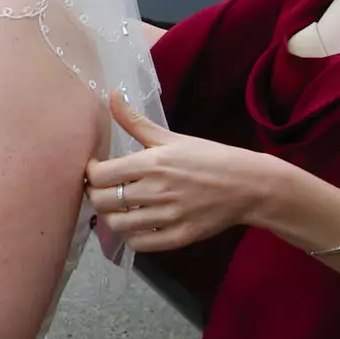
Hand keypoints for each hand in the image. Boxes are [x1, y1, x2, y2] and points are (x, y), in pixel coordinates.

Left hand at [84, 90, 277, 251]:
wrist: (248, 185)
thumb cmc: (207, 157)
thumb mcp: (171, 137)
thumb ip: (135, 121)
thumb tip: (112, 94)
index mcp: (152, 163)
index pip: (99, 175)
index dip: (90, 174)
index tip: (96, 171)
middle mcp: (157, 191)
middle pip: (102, 202)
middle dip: (96, 196)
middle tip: (103, 191)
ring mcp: (169, 217)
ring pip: (117, 226)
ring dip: (111, 218)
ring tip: (118, 209)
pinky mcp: (180, 237)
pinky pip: (140, 244)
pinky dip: (131, 237)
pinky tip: (136, 224)